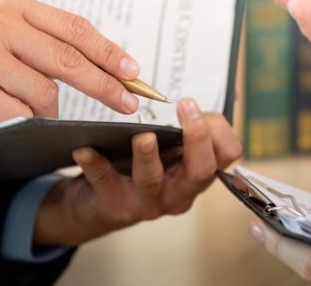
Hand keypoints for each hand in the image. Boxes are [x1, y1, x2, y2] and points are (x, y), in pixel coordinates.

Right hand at [0, 0, 142, 137]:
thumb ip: (43, 40)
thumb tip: (107, 64)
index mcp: (12, 5)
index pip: (74, 28)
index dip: (109, 51)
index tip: (134, 71)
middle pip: (70, 59)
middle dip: (106, 84)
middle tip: (129, 102)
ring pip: (47, 93)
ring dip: (46, 109)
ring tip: (20, 106)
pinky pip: (24, 114)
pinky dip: (24, 121)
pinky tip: (3, 115)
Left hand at [32, 97, 242, 245]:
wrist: (96, 202)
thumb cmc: (137, 166)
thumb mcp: (168, 149)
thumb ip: (183, 130)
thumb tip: (191, 105)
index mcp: (195, 174)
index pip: (226, 156)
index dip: (220, 132)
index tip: (202, 107)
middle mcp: (178, 192)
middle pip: (200, 171)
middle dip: (196, 138)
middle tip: (187, 107)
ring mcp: (147, 203)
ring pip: (152, 180)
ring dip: (148, 156)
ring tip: (143, 136)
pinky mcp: (115, 205)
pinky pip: (105, 182)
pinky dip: (95, 164)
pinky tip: (84, 149)